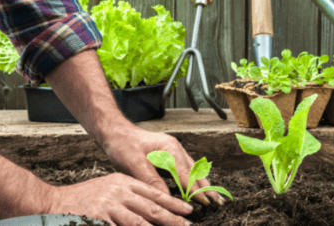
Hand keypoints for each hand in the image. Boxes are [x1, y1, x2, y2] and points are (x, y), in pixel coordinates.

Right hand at [48, 173, 193, 225]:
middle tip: (188, 224)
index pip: (153, 193)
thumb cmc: (85, 197)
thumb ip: (130, 195)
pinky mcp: (98, 218)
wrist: (54, 202)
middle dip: (173, 218)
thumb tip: (151, 207)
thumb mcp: (110, 188)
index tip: (188, 209)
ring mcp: (108, 206)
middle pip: (151, 209)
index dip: (173, 202)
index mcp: (123, 182)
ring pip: (139, 222)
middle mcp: (119, 192)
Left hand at [101, 126, 223, 205]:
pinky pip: (185, 167)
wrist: (115, 131)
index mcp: (170, 148)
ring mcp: (173, 150)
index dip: (196, 190)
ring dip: (202, 182)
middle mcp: (175, 148)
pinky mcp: (169, 153)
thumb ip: (152, 181)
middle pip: (195, 170)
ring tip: (212, 196)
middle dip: (206, 186)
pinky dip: (193, 178)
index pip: (186, 174)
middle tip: (217, 201)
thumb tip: (166, 198)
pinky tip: (196, 185)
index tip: (206, 202)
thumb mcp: (135, 164)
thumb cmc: (123, 145)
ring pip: (192, 168)